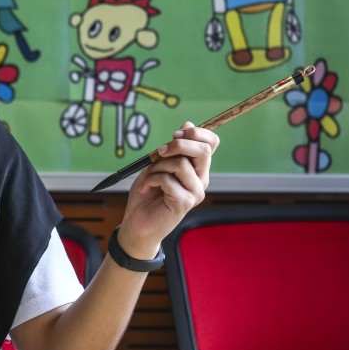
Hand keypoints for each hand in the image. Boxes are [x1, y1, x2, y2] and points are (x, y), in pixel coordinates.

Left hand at [119, 122, 219, 259]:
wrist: (137, 224)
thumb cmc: (147, 194)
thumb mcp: (156, 165)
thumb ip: (171, 149)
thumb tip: (187, 125)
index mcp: (196, 169)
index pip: (211, 144)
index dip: (197, 133)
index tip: (176, 134)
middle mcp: (200, 180)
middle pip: (203, 150)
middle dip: (178, 145)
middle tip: (159, 151)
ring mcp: (195, 192)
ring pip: (181, 164)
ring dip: (158, 166)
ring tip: (149, 176)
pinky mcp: (185, 203)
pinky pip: (168, 180)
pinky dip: (151, 180)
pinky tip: (146, 189)